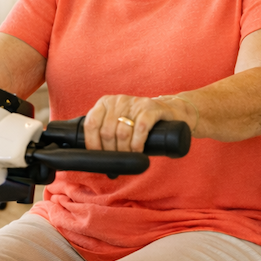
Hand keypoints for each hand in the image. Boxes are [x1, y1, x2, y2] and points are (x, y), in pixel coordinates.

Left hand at [81, 94, 196, 152]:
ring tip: (129, 157)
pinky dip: (137, 144)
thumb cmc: (139, 121)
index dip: (92, 144)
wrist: (169, 111)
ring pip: (122, 132)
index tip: (99, 157)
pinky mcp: (151, 108)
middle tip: (118, 160)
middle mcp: (118, 100)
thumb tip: (93, 157)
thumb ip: (105, 131)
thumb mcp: (118, 122)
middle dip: (111, 151)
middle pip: (107, 132)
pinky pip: (140, 129)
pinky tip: (138, 151)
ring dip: (124, 150)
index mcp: (105, 103)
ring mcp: (135, 103)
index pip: (91, 124)